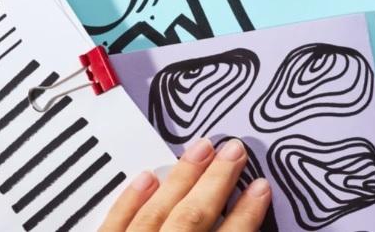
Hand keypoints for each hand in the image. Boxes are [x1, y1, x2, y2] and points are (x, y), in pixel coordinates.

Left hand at [100, 138, 270, 231]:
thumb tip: (249, 226)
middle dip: (216, 181)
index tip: (261, 187)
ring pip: (155, 213)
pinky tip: (146, 178)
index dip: (247, 213)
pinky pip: (113, 226)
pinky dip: (129, 201)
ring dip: (180, 180)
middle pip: (192, 218)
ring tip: (201, 150)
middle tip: (234, 151)